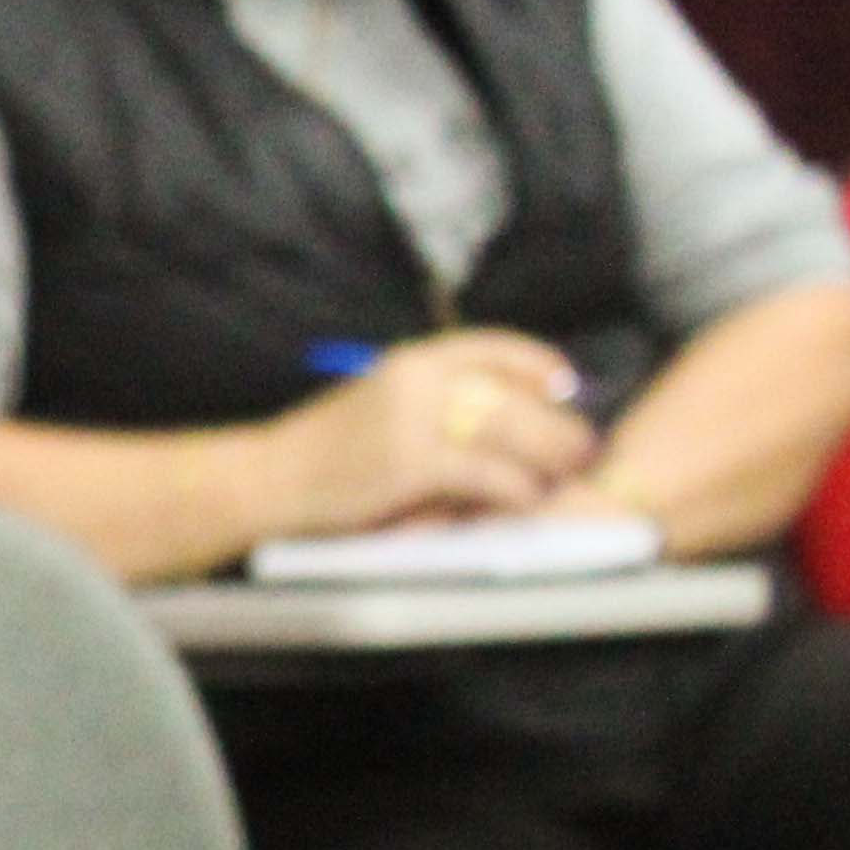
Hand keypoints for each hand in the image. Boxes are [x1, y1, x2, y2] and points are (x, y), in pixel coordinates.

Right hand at [260, 331, 599, 537]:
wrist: (268, 479)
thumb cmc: (322, 453)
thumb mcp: (378, 406)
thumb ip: (434, 402)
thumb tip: (507, 418)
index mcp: (409, 361)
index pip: (493, 348)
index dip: (540, 366)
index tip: (568, 387)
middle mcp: (416, 380)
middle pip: (516, 397)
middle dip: (559, 427)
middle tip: (582, 450)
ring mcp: (414, 420)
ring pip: (513, 435)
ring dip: (547, 462)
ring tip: (560, 479)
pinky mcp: (413, 463)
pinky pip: (491, 475)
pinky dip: (516, 491)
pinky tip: (522, 501)